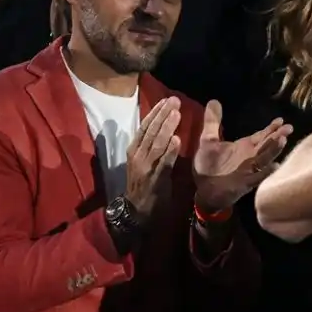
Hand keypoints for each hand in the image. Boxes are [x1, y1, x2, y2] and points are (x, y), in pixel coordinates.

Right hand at [124, 99, 182, 222]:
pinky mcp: (154, 180)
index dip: (155, 113)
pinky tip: (177, 140)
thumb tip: (164, 129)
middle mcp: (137, 156)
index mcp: (134, 150)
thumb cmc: (143, 185)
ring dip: (167, 127)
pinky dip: (169, 151)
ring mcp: (145, 167)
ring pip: (156, 143)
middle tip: (175, 100)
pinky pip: (163, 163)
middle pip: (151, 131)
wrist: (137, 211)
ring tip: (177, 113)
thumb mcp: (143, 162)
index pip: (144, 127)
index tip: (165, 100)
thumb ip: (151, 147)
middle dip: (163, 114)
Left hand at [192, 100, 293, 211]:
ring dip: (273, 150)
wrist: (203, 190)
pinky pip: (257, 177)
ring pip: (265, 158)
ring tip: (282, 141)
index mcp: (244, 147)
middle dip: (277, 137)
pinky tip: (274, 166)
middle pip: (267, 145)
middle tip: (288, 128)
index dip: (271, 128)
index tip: (280, 120)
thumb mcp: (208, 140)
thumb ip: (212, 122)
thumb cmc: (208, 166)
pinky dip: (266, 172)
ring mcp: (249, 170)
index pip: (261, 136)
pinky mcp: (245, 183)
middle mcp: (251, 157)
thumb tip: (213, 100)